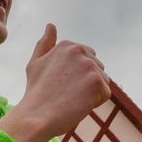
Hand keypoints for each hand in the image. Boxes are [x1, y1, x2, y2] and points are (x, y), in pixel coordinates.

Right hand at [0, 24, 109, 141]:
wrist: (36, 116)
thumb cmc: (35, 93)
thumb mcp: (36, 63)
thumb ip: (45, 44)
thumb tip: (51, 25)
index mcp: (67, 45)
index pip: (87, 59)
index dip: (76, 76)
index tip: (60, 84)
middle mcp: (80, 51)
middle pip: (97, 69)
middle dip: (86, 83)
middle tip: (65, 93)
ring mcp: (90, 66)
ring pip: (103, 81)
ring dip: (92, 93)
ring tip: (72, 99)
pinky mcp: (97, 82)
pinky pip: (105, 94)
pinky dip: (95, 103)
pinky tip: (78, 105)